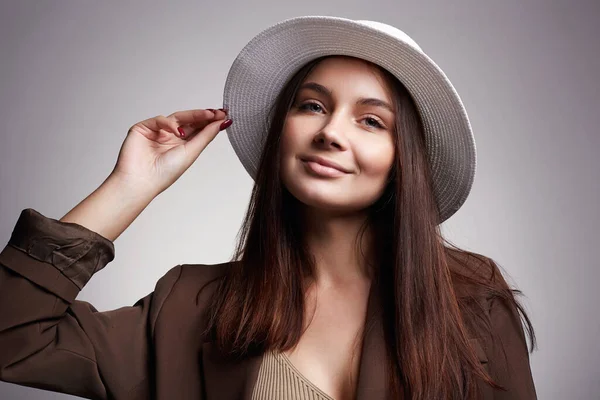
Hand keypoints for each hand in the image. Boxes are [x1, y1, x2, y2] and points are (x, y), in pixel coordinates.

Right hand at [111, 108, 230, 195]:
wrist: (141, 180)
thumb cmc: (164, 173)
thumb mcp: (191, 152)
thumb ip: (206, 136)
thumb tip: (221, 123)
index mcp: (182, 145)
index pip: (198, 129)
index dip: (211, 122)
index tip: (224, 115)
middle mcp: (170, 137)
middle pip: (189, 121)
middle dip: (204, 116)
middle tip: (219, 112)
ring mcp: (157, 132)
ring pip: (177, 117)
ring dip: (193, 115)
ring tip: (208, 115)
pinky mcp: (143, 128)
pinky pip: (159, 120)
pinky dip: (169, 123)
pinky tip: (178, 131)